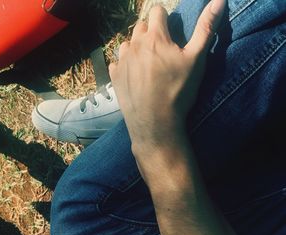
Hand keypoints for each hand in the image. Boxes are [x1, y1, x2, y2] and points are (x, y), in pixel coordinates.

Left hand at [110, 0, 225, 154]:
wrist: (155, 122)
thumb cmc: (178, 90)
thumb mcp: (197, 59)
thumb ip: (206, 28)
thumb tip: (219, 0)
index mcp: (155, 37)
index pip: (157, 12)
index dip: (165, 19)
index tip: (170, 31)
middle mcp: (134, 44)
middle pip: (140, 27)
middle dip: (151, 33)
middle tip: (161, 50)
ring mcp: (122, 60)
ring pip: (128, 43)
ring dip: (136, 47)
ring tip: (147, 64)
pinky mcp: (114, 76)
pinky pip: (117, 61)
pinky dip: (125, 64)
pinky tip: (134, 75)